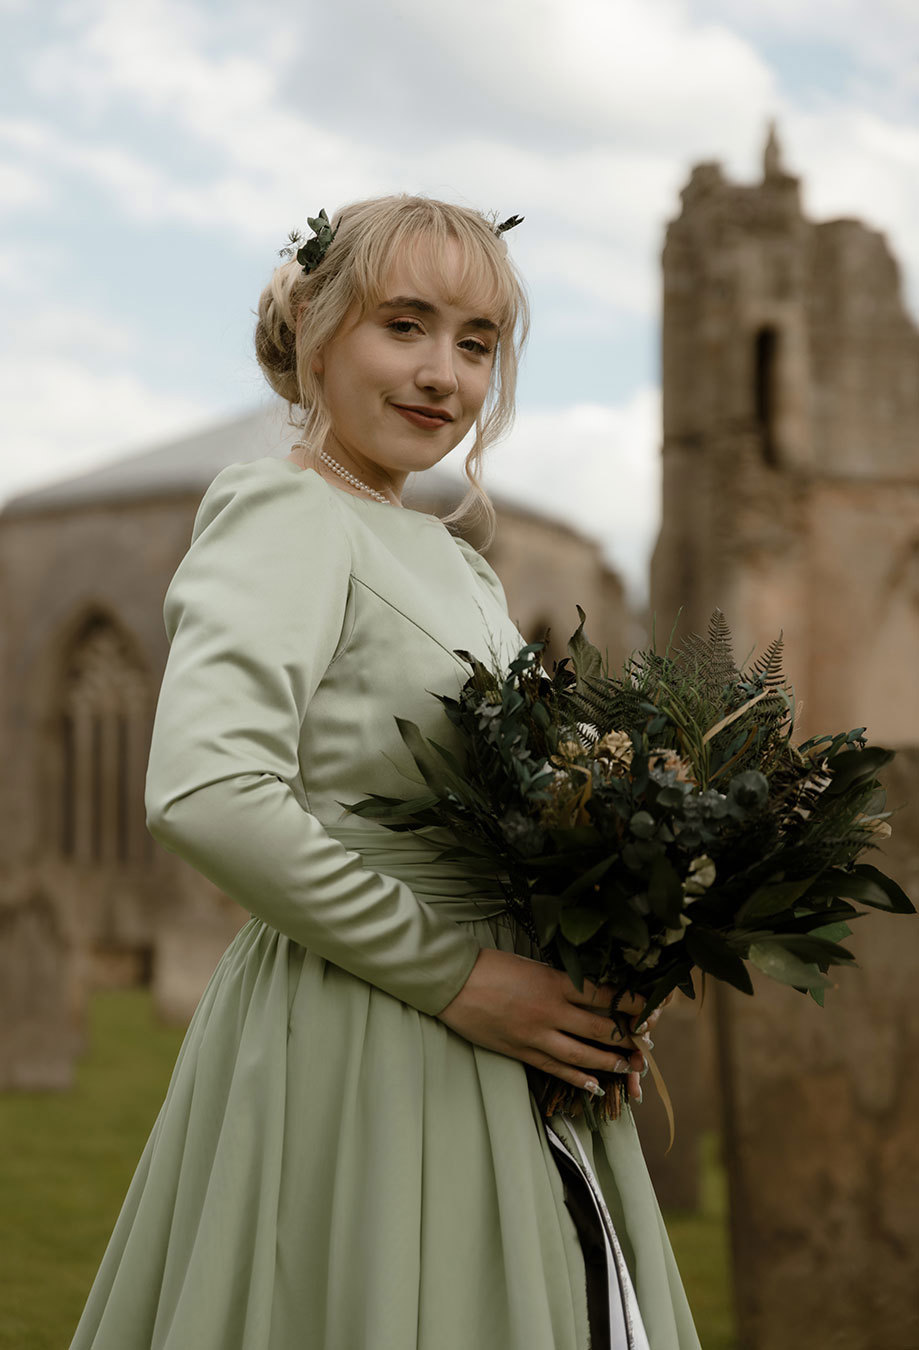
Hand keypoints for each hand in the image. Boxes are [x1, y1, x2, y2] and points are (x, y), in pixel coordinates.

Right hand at [436, 948, 666, 1100]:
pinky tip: (593, 1084)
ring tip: (626, 1067)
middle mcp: (551, 1011)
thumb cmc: (492, 966)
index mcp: (555, 982)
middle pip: (599, 1030)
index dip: (630, 1005)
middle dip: (626, 1039)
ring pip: (582, 1055)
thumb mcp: (533, 966)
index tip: (649, 1009)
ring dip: (607, 1063)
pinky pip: (555, 1068)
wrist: (454, 982)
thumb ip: (559, 981)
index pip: (604, 996)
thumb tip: (587, 994)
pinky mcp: (521, 1051)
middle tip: (645, 1046)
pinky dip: (577, 1078)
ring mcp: (536, 1035)